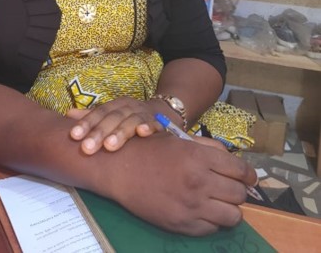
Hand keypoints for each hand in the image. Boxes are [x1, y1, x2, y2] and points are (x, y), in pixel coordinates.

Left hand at [67, 97, 165, 153]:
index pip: (98, 113)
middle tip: (87, 148)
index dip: (86, 123)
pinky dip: (148, 126)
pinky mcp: (157, 122)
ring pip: (130, 121)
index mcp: (115, 105)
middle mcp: (128, 107)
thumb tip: (68, 114)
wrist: (158, 112)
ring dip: (120, 132)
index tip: (74, 136)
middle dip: (99, 133)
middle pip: (112, 118)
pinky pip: (153, 123)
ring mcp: (143, 113)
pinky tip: (142, 133)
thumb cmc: (127, 118)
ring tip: (109, 146)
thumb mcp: (110, 115)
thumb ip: (91, 117)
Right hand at [112, 132, 257, 235]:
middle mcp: (199, 182)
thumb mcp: (180, 140)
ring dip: (229, 208)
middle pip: (239, 194)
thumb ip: (209, 149)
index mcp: (199, 157)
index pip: (240, 171)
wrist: (119, 169)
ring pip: (232, 216)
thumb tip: (234, 162)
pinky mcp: (183, 225)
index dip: (249, 174)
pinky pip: (212, 228)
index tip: (248, 177)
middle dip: (238, 190)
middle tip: (229, 187)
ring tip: (218, 201)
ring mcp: (192, 206)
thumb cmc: (149, 149)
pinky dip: (212, 220)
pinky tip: (202, 209)